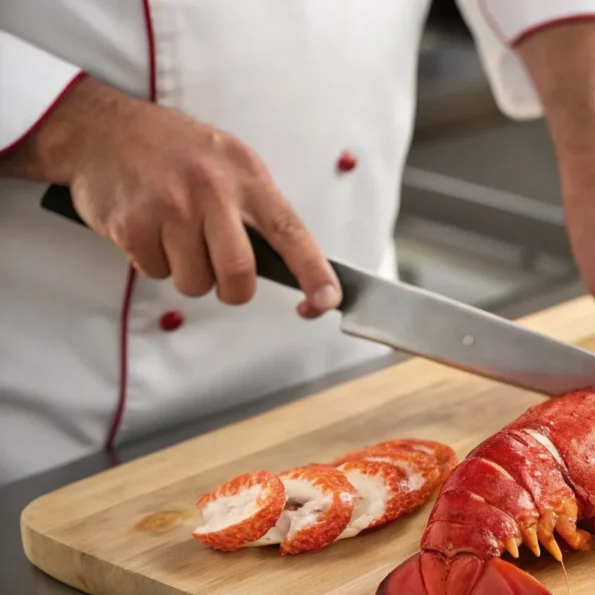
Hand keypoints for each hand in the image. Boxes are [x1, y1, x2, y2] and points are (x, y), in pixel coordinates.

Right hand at [31, 76, 339, 317]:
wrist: (101, 128)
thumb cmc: (173, 149)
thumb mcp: (229, 161)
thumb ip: (257, 206)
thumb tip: (288, 259)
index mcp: (247, 178)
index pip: (292, 233)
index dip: (314, 273)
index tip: (327, 300)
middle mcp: (213, 192)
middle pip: (238, 275)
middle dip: (233, 291)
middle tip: (222, 277)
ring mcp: (172, 209)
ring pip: (195, 282)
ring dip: (189, 274)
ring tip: (176, 236)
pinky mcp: (134, 225)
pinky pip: (156, 273)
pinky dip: (154, 262)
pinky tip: (149, 229)